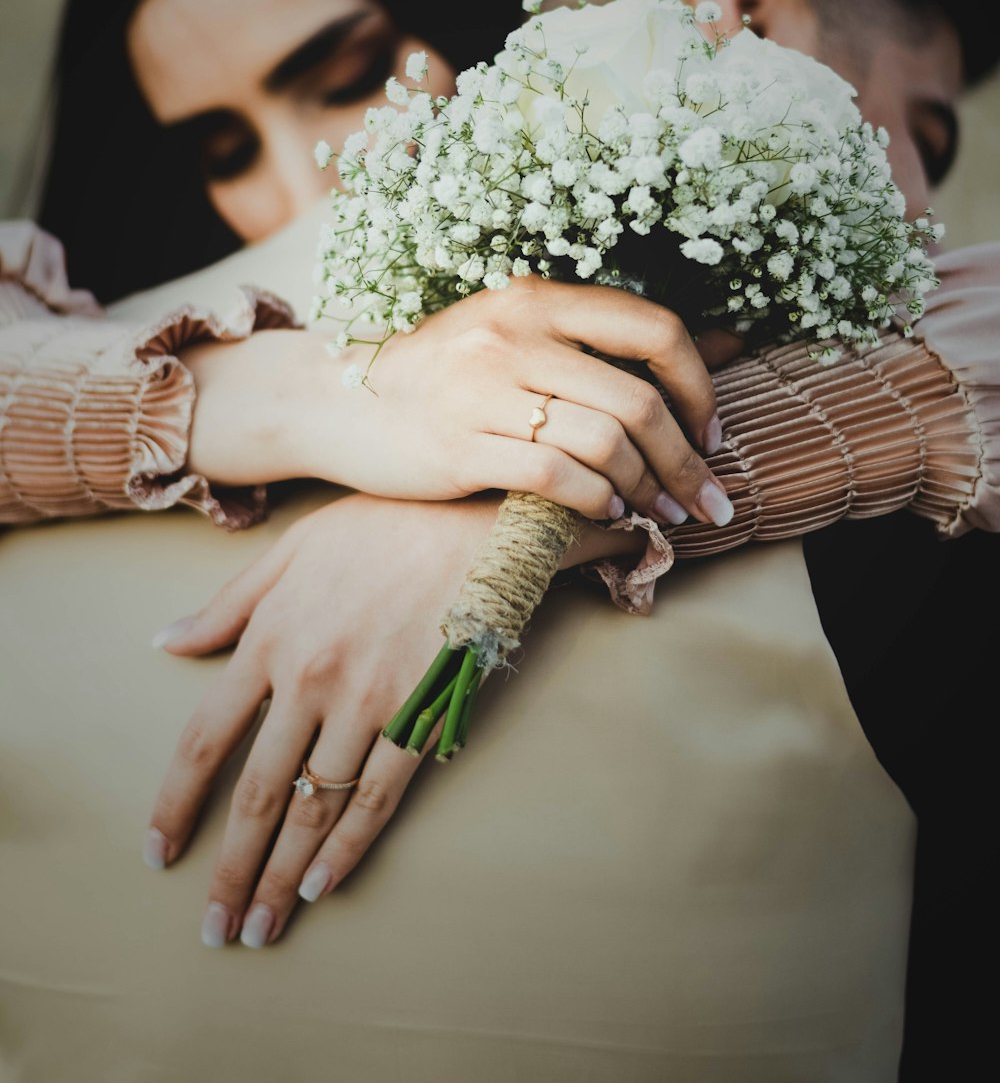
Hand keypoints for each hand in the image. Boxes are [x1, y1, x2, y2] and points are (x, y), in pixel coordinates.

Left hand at [144, 493, 642, 948]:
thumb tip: (165, 641)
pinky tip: (323, 886)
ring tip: (261, 928)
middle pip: (257, 794)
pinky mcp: (422, 714)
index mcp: (270, 636)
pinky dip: (347, 848)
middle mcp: (310, 677)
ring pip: (315, 807)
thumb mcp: (293, 548)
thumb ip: (229, 603)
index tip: (160, 852)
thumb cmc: (383, 523)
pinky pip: (378, 797)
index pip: (205, 739)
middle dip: (230, 870)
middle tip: (215, 928)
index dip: (177, 804)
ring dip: (283, 877)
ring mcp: (368, 701)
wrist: (479, 518)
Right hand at [314, 278, 733, 526]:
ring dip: (649, 488)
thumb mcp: (520, 335)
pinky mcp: (458, 446)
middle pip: (639, 400)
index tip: (711, 431)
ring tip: (660, 511)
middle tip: (707, 499)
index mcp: (536, 299)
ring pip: (603, 441)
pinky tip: (608, 510)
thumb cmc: (446, 374)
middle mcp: (513, 335)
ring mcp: (482, 390)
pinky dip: (597, 499)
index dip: (701, 384)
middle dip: (687, 460)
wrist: (337, 402)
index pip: (653, 327)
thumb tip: (729, 343)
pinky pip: (556, 475)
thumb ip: (608, 341)